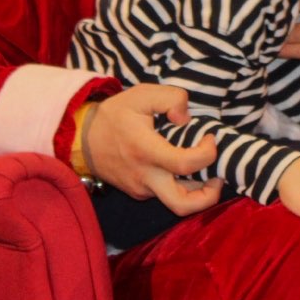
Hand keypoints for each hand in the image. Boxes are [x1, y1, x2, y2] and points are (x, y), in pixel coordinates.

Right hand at [75, 79, 221, 210]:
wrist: (81, 139)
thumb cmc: (114, 115)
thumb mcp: (141, 94)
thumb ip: (171, 98)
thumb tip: (186, 118)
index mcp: (145, 151)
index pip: (185, 164)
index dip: (207, 153)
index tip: (209, 138)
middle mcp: (145, 177)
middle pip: (182, 205)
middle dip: (209, 196)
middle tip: (217, 176)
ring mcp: (141, 189)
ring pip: (177, 201)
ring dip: (197, 190)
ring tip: (204, 169)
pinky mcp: (139, 193)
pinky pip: (165, 193)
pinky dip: (180, 183)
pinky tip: (181, 165)